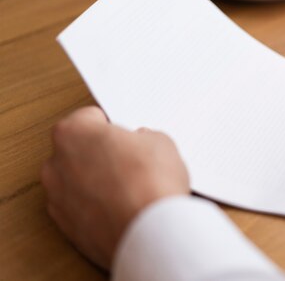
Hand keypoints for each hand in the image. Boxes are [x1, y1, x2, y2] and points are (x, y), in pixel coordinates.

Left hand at [41, 106, 189, 268]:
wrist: (151, 233)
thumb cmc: (151, 184)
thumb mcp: (161, 141)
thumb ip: (142, 138)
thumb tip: (141, 145)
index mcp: (72, 134)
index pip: (88, 118)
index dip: (112, 125)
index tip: (125, 134)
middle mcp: (56, 165)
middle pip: (78, 150)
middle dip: (101, 154)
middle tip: (131, 161)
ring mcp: (58, 199)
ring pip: (78, 181)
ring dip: (98, 181)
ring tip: (131, 188)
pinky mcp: (67, 227)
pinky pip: (82, 208)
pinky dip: (98, 207)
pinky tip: (124, 209)